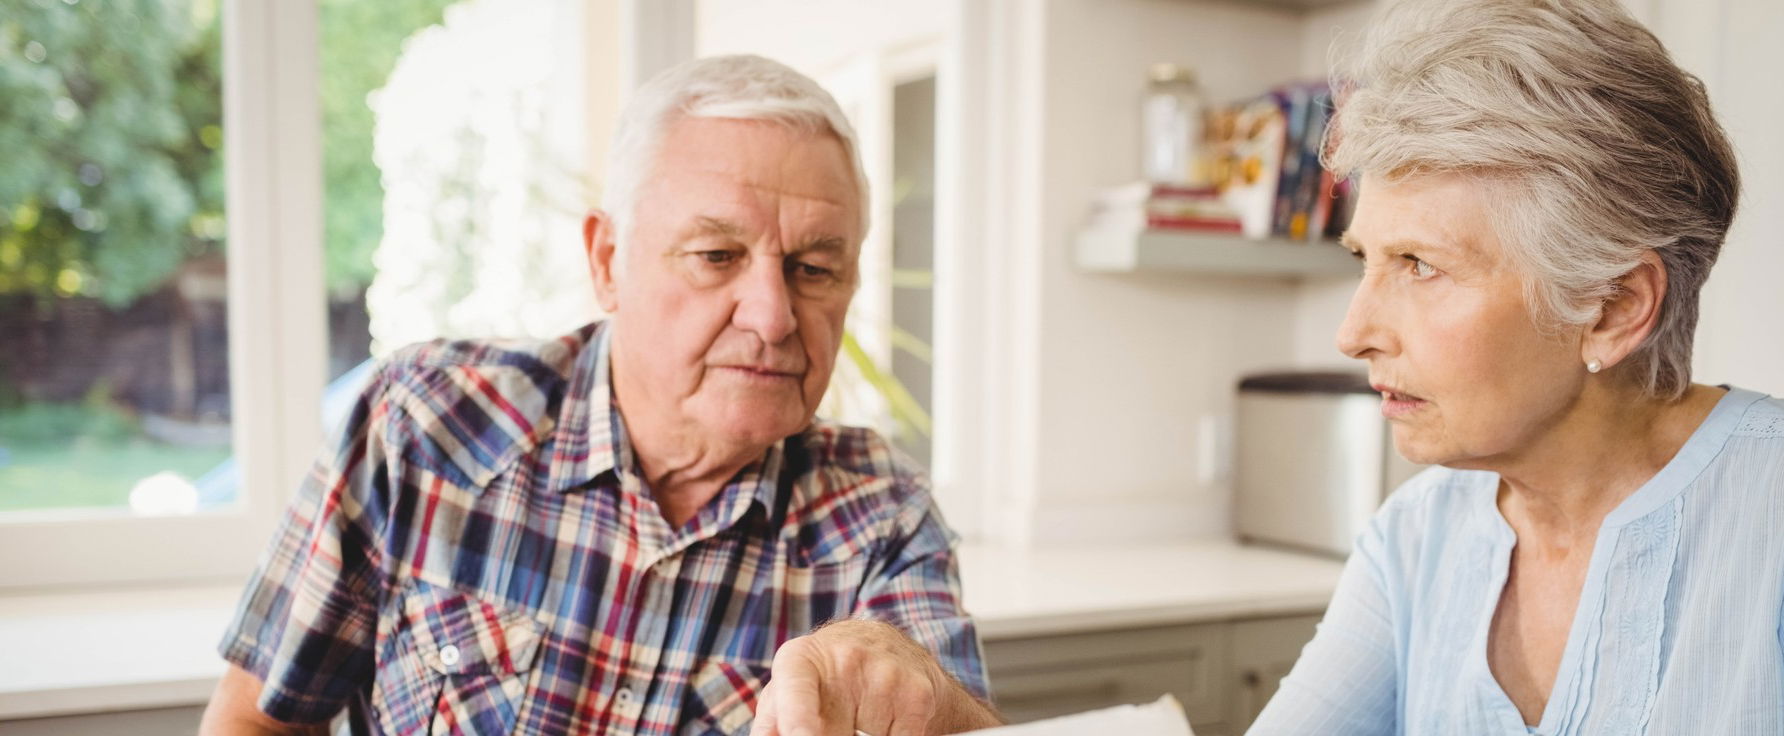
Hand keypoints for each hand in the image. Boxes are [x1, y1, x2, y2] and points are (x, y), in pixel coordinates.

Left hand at [749, 619, 997, 735]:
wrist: (888, 645)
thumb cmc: (827, 677)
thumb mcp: (788, 690)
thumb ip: (772, 723)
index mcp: (801, 658)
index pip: (797, 693)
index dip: (798, 722)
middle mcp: (846, 659)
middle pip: (833, 734)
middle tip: (839, 724)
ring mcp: (886, 675)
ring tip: (862, 720)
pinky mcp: (918, 695)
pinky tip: (887, 723)